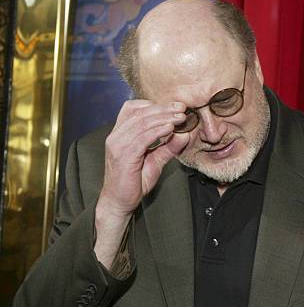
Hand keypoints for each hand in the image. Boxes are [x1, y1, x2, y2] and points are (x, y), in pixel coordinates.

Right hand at [97, 100, 189, 217]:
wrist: (119, 202)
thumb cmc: (134, 181)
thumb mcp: (155, 161)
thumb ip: (168, 147)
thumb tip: (184, 134)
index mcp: (120, 133)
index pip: (134, 108)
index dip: (156, 105)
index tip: (176, 107)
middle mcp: (116, 136)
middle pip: (140, 113)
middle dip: (164, 109)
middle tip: (182, 108)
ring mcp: (117, 145)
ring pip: (142, 123)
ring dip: (164, 118)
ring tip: (180, 117)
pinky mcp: (123, 156)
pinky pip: (142, 138)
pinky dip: (157, 131)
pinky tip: (170, 129)